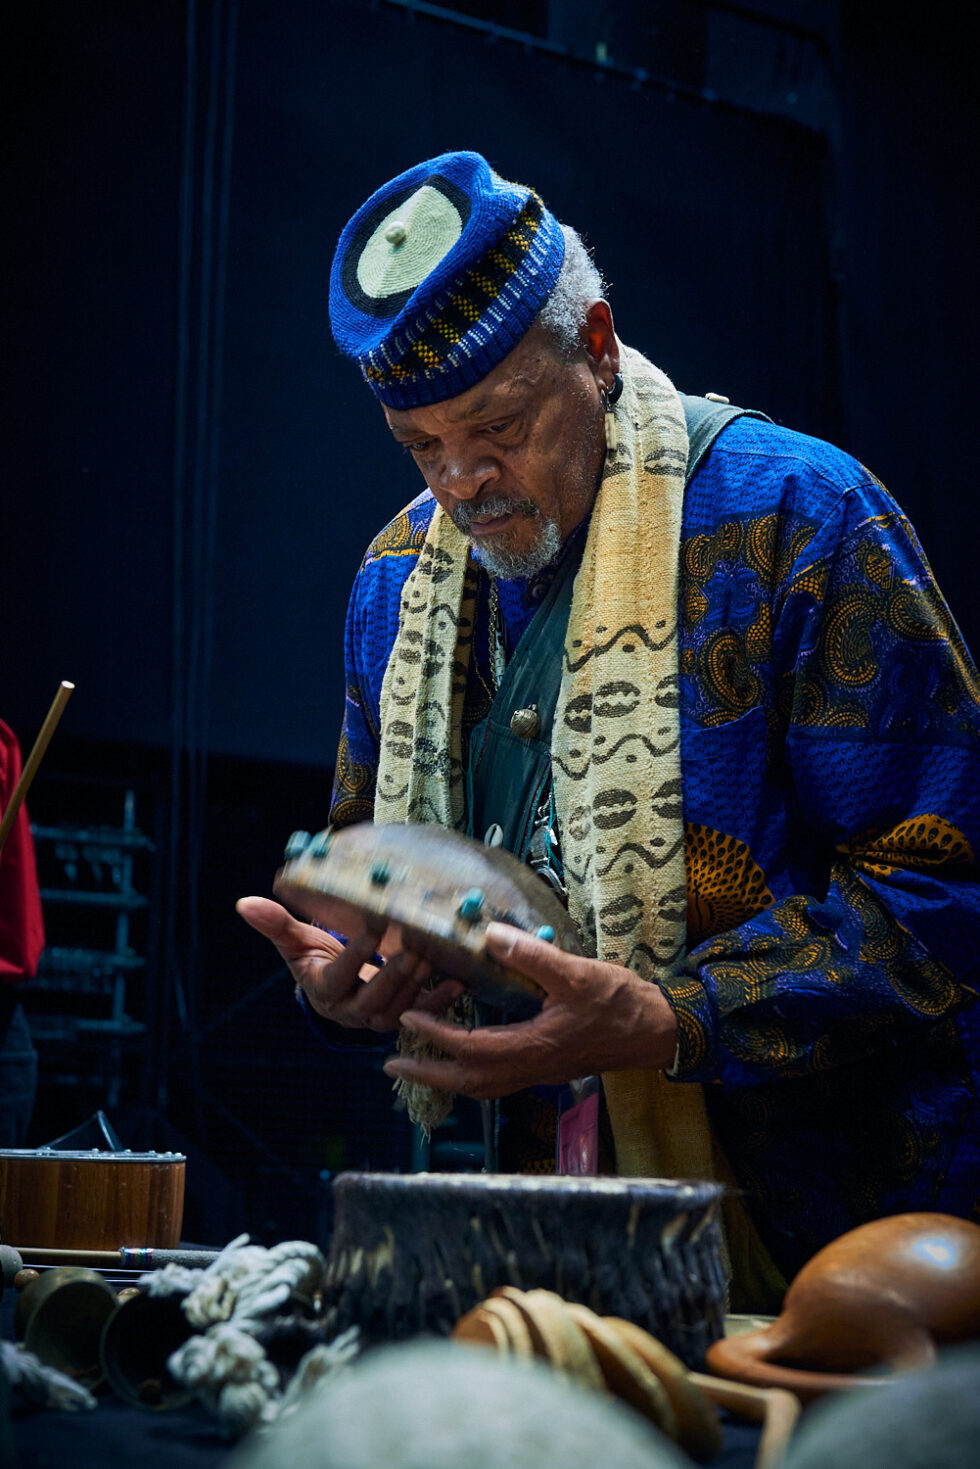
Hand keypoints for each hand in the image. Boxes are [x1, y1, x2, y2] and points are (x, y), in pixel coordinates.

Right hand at [236, 896, 462, 1031]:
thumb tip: (244, 903)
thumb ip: (276, 925)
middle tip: (413, 946)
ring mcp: (378, 1019)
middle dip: (394, 974)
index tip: (370, 928)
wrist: (334, 981)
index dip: (354, 955)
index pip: (339, 976)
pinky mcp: (402, 1018)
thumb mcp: (296, 941)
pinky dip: (442, 998)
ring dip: (418, 983)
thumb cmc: (315, 955)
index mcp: (324, 993)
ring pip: (399, 1008)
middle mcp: (351, 1013)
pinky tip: (460, 978)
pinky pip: (423, 1014)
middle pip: (374, 999)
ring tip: (432, 953)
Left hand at [383, 921, 678, 1097]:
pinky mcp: (546, 1071)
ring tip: (418, 1066)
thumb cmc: (619, 1002)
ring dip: (446, 1078)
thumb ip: (532, 956)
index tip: (407, 1016)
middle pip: (466, 1081)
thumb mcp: (576, 972)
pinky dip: (471, 1076)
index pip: (469, 1047)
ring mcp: (538, 1074)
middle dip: (426, 1074)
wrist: (655, 1031)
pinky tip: (465, 1061)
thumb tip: (489, 934)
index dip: (434, 1033)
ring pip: (481, 1087)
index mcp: (531, 1047)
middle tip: (390, 1066)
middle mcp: (529, 1068)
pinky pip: (497, 1083)